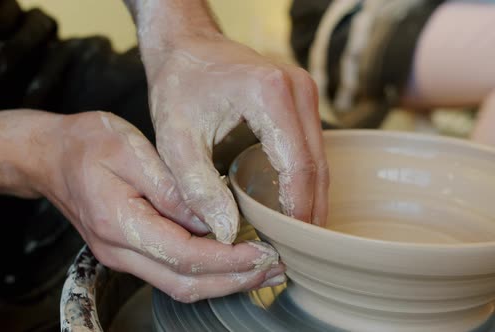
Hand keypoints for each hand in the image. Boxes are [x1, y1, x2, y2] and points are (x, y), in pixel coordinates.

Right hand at [35, 111, 284, 301]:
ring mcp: (122, 256)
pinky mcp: (129, 252)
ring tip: (264, 271)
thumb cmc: (86, 144)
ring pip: (181, 286)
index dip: (229, 259)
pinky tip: (232, 262)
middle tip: (275, 268)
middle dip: (235, 281)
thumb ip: (172, 188)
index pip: (185, 256)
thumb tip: (211, 220)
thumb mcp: (131, 150)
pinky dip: (207, 273)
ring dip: (225, 282)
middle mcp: (120, 251)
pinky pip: (172, 273)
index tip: (264, 251)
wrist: (49, 156)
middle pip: (186, 284)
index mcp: (120, 224)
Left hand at [145, 37, 328, 243]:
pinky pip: (311, 147)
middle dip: (310, 210)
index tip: (290, 245)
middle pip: (317, 164)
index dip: (297, 210)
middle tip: (299, 250)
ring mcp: (304, 91)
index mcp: (270, 94)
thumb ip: (197, 186)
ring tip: (296, 236)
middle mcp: (297, 88)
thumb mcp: (175, 139)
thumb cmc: (179, 87)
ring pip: (319, 158)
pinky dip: (305, 179)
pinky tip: (292, 205)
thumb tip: (228, 231)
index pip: (298, 166)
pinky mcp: (301, 99)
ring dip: (311, 197)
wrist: (186, 47)